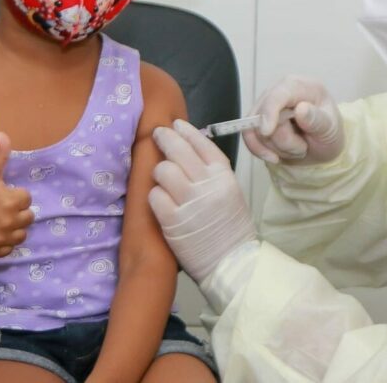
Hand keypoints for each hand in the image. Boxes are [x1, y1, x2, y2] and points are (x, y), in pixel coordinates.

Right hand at [0, 132, 33, 257]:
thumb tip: (3, 134)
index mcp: (12, 200)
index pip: (27, 199)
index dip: (15, 196)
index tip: (2, 196)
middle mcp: (10, 220)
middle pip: (28, 218)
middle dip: (17, 213)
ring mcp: (2, 237)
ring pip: (21, 235)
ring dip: (13, 229)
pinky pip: (10, 248)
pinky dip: (4, 243)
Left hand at [148, 120, 255, 283]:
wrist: (231, 262)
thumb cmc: (229, 227)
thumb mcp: (229, 191)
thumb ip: (212, 171)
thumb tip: (188, 148)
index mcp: (224, 175)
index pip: (201, 143)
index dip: (186, 131)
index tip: (175, 124)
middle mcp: (208, 184)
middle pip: (178, 149)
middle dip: (164, 138)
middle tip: (157, 135)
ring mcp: (190, 202)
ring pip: (163, 170)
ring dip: (159, 172)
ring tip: (162, 179)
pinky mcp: (173, 221)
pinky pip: (154, 196)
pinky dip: (154, 197)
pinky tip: (160, 202)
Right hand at [242, 76, 343, 164]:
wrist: (322, 146)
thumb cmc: (329, 132)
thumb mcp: (331, 128)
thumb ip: (317, 119)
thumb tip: (301, 109)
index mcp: (300, 86)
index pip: (278, 94)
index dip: (269, 111)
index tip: (267, 131)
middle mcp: (279, 91)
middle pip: (262, 116)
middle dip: (282, 141)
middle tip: (303, 148)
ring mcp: (266, 106)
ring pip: (255, 130)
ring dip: (277, 148)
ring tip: (297, 148)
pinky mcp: (258, 121)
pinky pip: (249, 137)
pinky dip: (261, 151)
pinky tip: (275, 157)